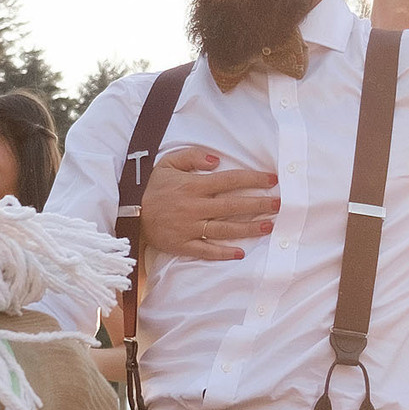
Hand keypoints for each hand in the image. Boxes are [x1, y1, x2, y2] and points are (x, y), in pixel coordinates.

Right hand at [140, 145, 278, 260]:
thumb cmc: (152, 186)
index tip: (272, 180)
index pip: (229, 181)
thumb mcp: (168, 163)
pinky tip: (241, 252)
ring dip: (249, 228)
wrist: (128, 211)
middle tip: (280, 204)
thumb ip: (192, 157)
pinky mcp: (182, 244)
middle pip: (233, 205)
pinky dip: (223, 252)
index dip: (252, 179)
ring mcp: (189, 227)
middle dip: (258, 204)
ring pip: (224, 228)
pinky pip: (206, 250)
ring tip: (269, 226)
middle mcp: (194, 206)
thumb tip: (217, 160)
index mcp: (193, 185)